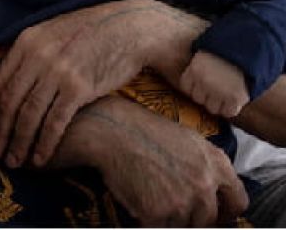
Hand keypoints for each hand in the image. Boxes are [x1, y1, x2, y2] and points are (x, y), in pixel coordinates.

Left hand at [0, 0, 203, 166]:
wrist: (127, 29)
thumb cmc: (89, 34)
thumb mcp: (52, 33)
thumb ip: (30, 54)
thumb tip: (10, 80)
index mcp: (27, 41)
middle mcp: (37, 55)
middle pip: (10, 101)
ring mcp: (57, 71)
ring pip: (29, 115)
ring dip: (19, 142)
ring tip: (13, 161)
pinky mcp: (78, 88)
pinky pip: (55, 122)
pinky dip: (44, 143)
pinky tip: (39, 158)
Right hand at [69, 96, 248, 225]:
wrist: (111, 130)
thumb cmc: (144, 130)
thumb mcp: (186, 139)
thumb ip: (206, 165)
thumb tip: (213, 192)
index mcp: (216, 162)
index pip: (238, 202)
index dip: (225, 210)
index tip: (214, 213)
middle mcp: (205, 184)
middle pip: (210, 219)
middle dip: (193, 216)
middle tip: (173, 204)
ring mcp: (184, 201)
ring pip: (186, 225)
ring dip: (171, 218)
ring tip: (152, 196)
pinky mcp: (161, 214)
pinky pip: (160, 227)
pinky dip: (149, 219)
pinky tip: (139, 199)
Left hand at [180, 51, 249, 117]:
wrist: (247, 50)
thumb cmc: (224, 53)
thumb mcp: (204, 56)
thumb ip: (195, 70)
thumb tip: (190, 87)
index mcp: (195, 69)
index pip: (185, 88)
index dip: (193, 87)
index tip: (200, 84)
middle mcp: (204, 82)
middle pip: (198, 99)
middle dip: (205, 95)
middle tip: (215, 88)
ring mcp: (219, 91)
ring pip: (212, 108)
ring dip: (218, 103)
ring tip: (225, 93)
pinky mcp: (235, 99)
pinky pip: (228, 112)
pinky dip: (231, 108)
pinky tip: (233, 99)